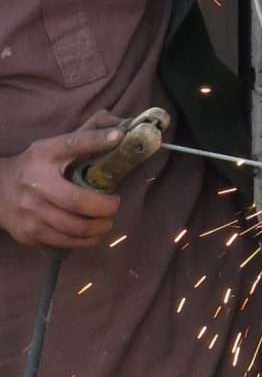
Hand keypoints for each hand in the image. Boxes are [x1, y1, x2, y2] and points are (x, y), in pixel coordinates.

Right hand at [0, 112, 124, 248]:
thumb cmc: (34, 169)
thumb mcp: (50, 151)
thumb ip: (80, 145)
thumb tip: (118, 135)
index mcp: (42, 157)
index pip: (72, 144)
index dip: (96, 141)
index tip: (118, 137)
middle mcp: (34, 184)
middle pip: (78, 201)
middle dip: (105, 207)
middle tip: (114, 205)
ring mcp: (29, 212)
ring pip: (75, 227)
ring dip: (100, 227)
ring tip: (106, 222)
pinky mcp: (28, 233)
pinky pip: (65, 241)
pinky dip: (86, 240)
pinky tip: (92, 234)